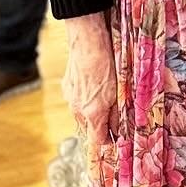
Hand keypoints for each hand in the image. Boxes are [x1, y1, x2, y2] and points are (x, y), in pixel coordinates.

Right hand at [62, 13, 117, 141]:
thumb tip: (118, 130)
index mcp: (92, 113)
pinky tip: (94, 87)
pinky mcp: (66, 87)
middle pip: (88, 128)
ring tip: (105, 99)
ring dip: (92, 113)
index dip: (107, 142)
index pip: (97, 141)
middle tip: (114, 118)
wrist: (87, 43)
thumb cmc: (107, 65)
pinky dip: (85, 99)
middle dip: (100, 127)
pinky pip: (76, 100)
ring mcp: (70, 98)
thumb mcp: (119, 92)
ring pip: (81, 114)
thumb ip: (117, 114)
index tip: (116, 140)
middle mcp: (78, 109)